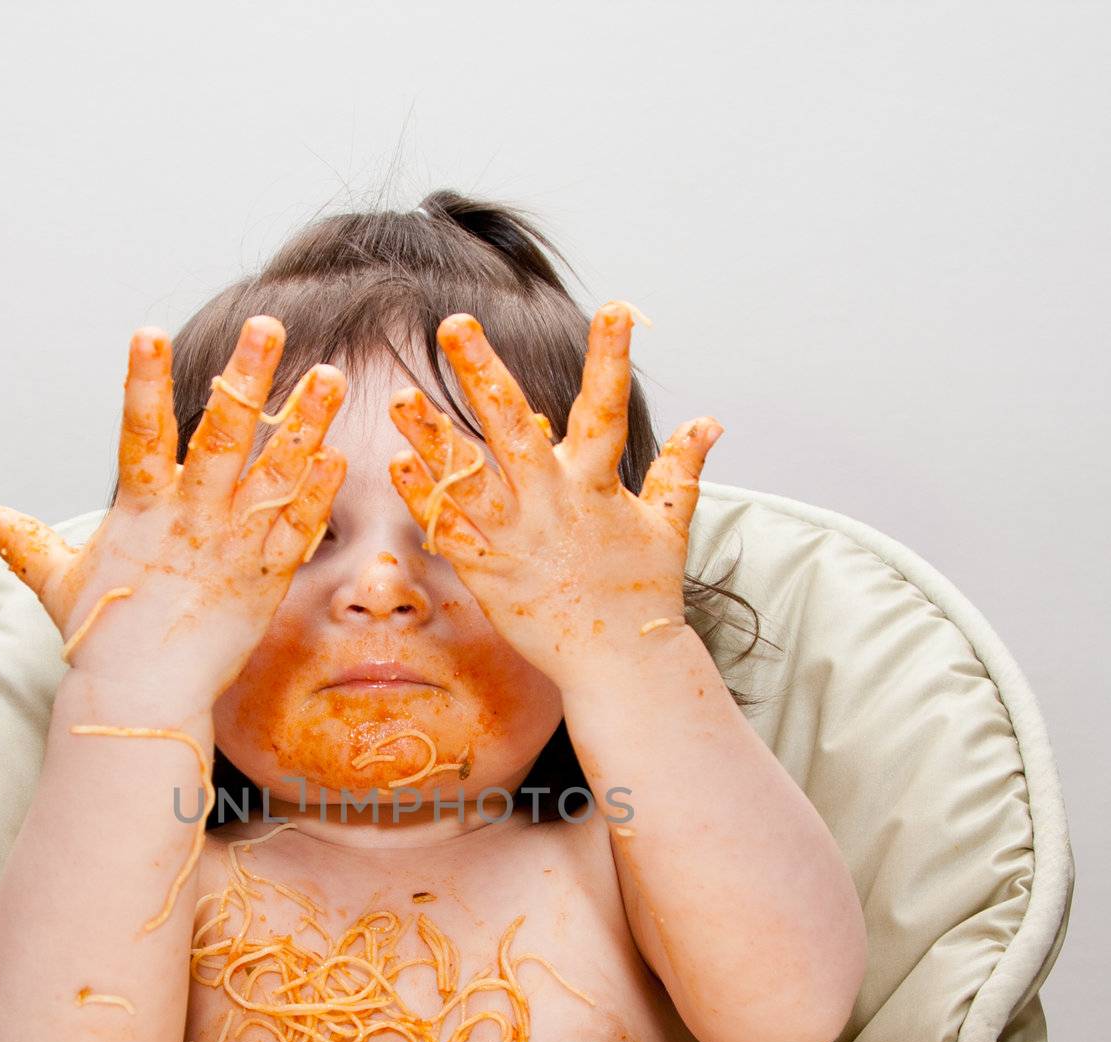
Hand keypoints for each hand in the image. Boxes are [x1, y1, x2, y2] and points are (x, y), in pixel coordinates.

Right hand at [0, 317, 346, 698]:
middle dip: (245, 379)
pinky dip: (318, 493)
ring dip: (304, 423)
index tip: (147, 331)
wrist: (144, 697)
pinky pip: (298, 529)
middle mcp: (191, 519)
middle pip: (222, 437)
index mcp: (141, 510)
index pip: (138, 432)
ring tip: (328, 377)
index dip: (142, 382)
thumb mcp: (57, 583)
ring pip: (274, 473)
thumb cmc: (101, 641)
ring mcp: (234, 547)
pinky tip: (338, 456)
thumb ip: (25, 541)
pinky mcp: (266, 579)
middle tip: (268, 327)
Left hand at [386, 304, 721, 693]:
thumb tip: (711, 421)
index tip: (615, 307)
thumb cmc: (644, 593)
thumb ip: (682, 468)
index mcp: (597, 486)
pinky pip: (450, 531)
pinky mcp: (490, 574)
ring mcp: (516, 539)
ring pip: (465, 476)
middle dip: (482, 372)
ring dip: (430, 435)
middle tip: (454, 325)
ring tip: (399, 397)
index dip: (612, 358)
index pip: (606, 408)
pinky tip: (400, 466)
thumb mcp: (670, 525)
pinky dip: (425, 500)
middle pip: (511, 427)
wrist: (619, 664)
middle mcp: (551, 504)